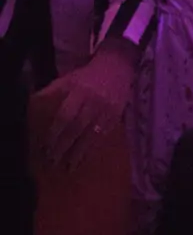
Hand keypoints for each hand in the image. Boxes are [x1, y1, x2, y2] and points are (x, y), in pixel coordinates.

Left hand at [35, 47, 134, 172]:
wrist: (118, 66)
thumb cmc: (87, 75)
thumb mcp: (67, 79)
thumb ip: (52, 93)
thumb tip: (33, 106)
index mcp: (78, 90)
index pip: (65, 115)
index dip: (55, 133)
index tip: (45, 146)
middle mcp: (93, 101)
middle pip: (77, 128)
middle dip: (64, 146)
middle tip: (52, 161)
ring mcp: (106, 110)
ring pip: (91, 136)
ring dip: (78, 153)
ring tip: (68, 168)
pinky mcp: (116, 117)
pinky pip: (102, 137)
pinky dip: (92, 149)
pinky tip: (83, 159)